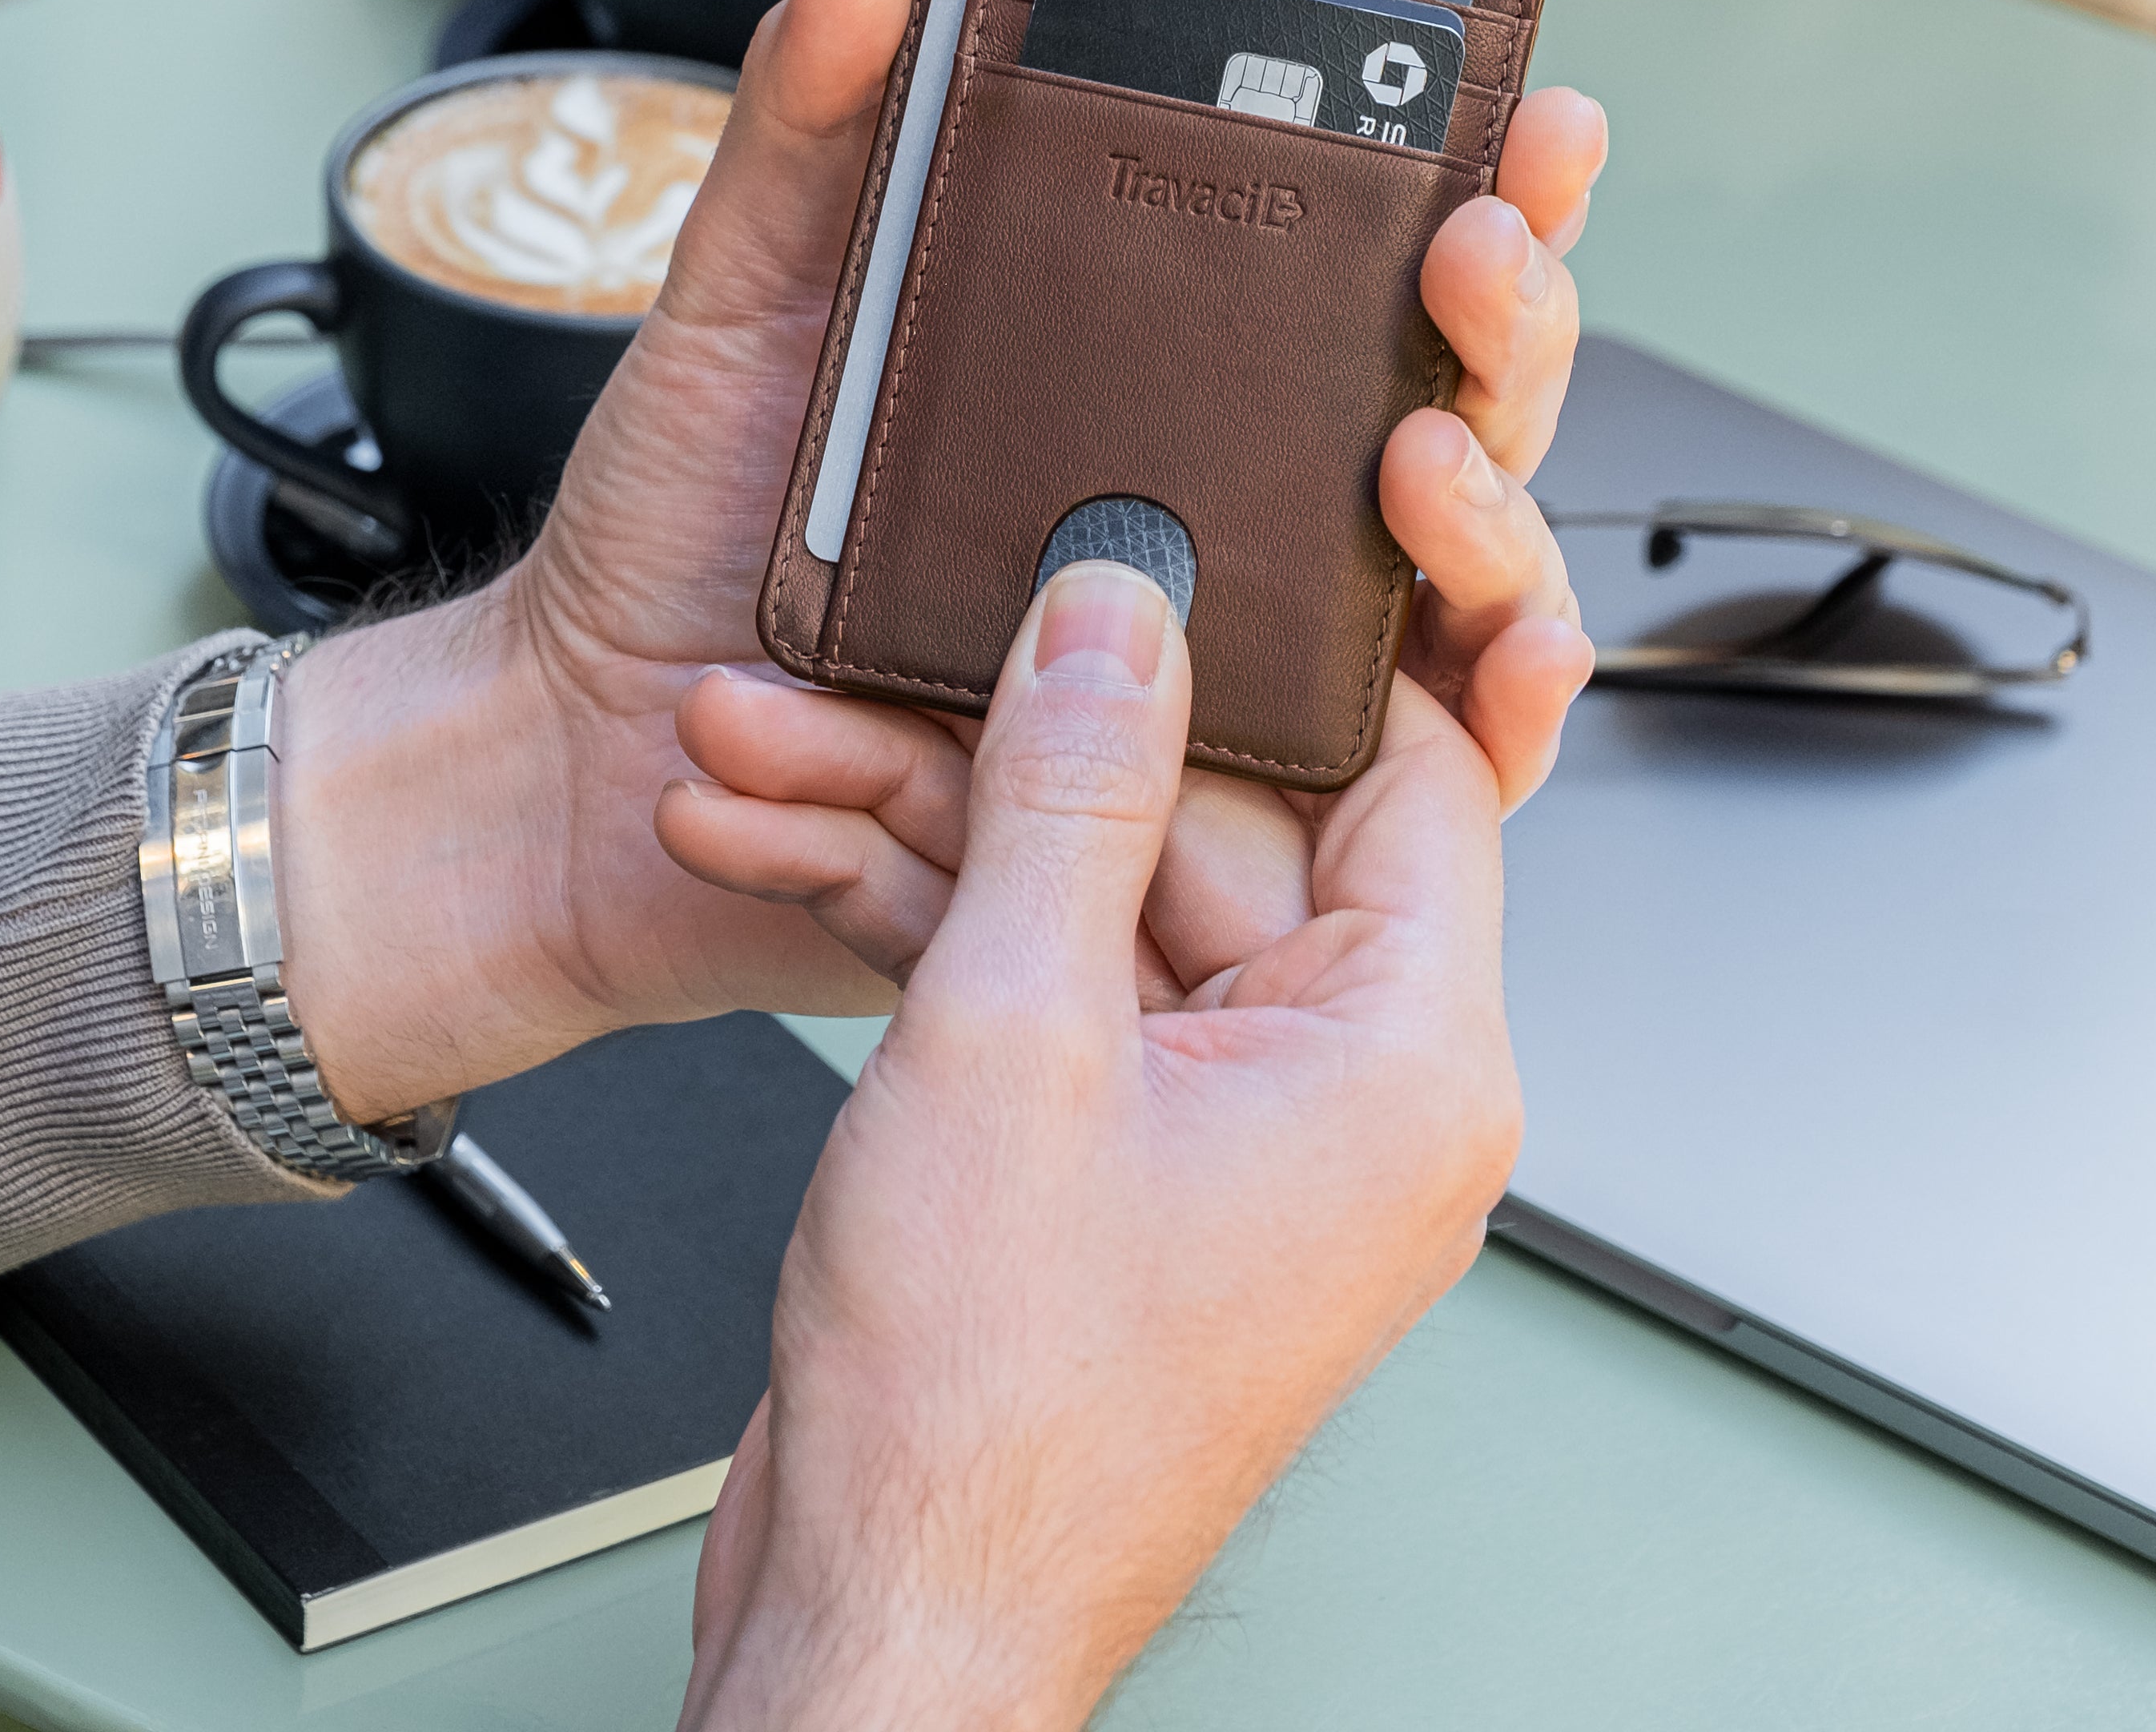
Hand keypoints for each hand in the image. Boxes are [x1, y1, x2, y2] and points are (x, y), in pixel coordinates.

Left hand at [270, 0, 1603, 1118]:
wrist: (574, 761)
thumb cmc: (667, 537)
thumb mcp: (747, 291)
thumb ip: (822, 108)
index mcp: (1142, 393)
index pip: (1362, 289)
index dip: (1481, 208)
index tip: (1532, 122)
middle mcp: (1204, 534)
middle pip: (1455, 438)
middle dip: (1515, 342)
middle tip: (1478, 266)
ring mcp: (1211, 689)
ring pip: (1455, 623)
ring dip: (1496, 541)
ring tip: (1425, 466)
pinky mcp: (1182, 835)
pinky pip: (1379, 821)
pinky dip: (1480, 742)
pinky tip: (1489, 682)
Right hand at [679, 561, 1526, 1729]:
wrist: (885, 1615)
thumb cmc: (989, 1423)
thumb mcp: (1014, 1033)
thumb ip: (1070, 795)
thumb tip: (1117, 620)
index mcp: (1404, 1068)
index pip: (1402, 771)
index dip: (1279, 644)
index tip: (1183, 541)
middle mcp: (1342, 1097)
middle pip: (1200, 821)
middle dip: (1005, 739)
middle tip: (854, 665)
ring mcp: (1222, 1130)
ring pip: (1090, 893)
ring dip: (915, 819)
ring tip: (751, 752)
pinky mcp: (1113, 1160)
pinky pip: (1045, 981)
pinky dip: (915, 920)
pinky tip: (779, 849)